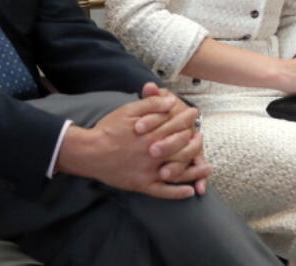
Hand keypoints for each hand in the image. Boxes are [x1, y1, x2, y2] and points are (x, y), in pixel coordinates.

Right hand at [56, 91, 208, 198]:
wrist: (87, 152)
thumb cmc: (108, 129)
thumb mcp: (129, 110)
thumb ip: (152, 104)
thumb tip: (172, 101)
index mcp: (151, 135)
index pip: (177, 126)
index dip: (188, 118)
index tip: (194, 113)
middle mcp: (152, 154)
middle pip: (182, 149)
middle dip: (195, 141)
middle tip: (201, 136)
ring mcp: (147, 172)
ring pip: (177, 172)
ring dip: (195, 171)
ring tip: (208, 167)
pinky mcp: (140, 185)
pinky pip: (162, 192)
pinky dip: (176, 193)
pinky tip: (190, 191)